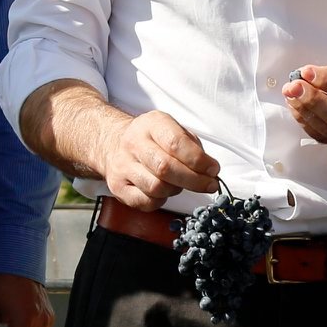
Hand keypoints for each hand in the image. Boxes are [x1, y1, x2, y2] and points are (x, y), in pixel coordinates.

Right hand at [102, 111, 219, 209]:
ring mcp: (122, 166)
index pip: (175, 143)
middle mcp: (133, 143)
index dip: (198, 160)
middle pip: (165, 168)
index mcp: (151, 124)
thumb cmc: (152, 139)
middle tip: (209, 185)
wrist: (113, 142)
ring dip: (176, 190)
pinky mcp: (117, 186)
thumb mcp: (172, 129)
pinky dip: (160, 201)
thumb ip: (192, 147)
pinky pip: (145, 202)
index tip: (213, 170)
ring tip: (180, 184)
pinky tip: (163, 192)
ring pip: (156, 187)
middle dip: (194, 180)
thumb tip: (209, 170)